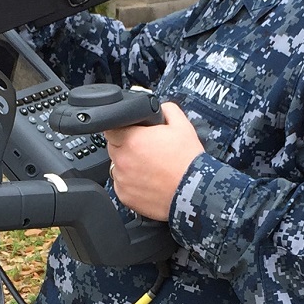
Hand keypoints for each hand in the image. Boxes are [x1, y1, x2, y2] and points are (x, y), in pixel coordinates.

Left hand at [105, 102, 202, 220]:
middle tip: (147, 149)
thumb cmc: (187, 162)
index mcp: (132, 140)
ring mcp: (122, 180)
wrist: (194, 192)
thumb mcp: (182, 125)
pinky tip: (148, 180)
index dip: (122, 127)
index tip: (132, 131)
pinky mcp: (125, 196)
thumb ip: (166, 109)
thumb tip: (158, 107)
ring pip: (117, 166)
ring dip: (128, 164)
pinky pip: (122, 184)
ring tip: (150, 167)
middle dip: (126, 145)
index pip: (110, 127)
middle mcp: (122, 160)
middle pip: (113, 146)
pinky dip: (131, 182)